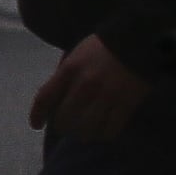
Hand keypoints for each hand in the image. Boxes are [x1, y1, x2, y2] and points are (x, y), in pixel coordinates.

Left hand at [35, 33, 157, 143]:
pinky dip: (104, 134)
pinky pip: (110, 129)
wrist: (138, 40)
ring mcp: (106, 96)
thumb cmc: (103, 48)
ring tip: (84, 133)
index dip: (37, 115)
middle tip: (67, 127)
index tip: (36, 125)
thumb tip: (53, 100)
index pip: (44, 98)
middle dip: (62, 126)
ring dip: (82, 134)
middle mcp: (85, 85)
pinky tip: (102, 132)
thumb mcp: (76, 56)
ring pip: (86, 128)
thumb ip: (63, 77)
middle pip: (64, 118)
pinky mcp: (127, 103)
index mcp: (69, 70)